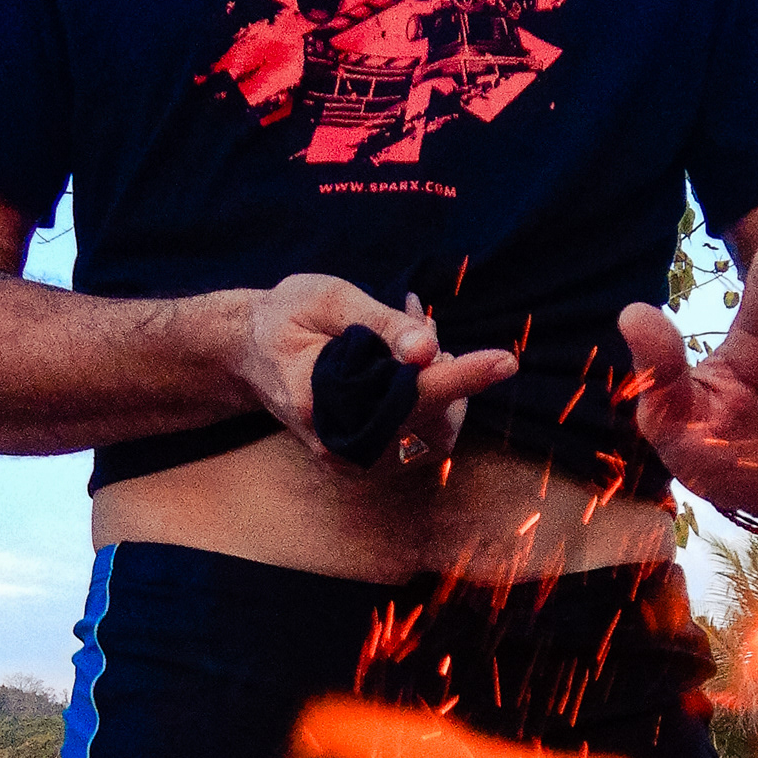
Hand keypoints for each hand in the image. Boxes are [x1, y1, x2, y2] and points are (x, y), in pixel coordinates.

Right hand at [239, 277, 515, 468]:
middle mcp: (337, 442)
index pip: (406, 395)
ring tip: (409, 341)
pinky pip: (421, 437)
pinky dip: (430, 399)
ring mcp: (350, 458)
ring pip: (434, 434)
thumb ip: (380, 323)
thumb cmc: (286, 317)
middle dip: (446, 371)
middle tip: (419, 324)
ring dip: (442, 386)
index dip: (459, 377)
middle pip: (431, 421)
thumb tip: (428, 349)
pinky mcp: (364, 460)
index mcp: (318, 399)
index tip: (506, 361)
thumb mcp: (325, 298)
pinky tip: (406, 365)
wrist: (250, 355)